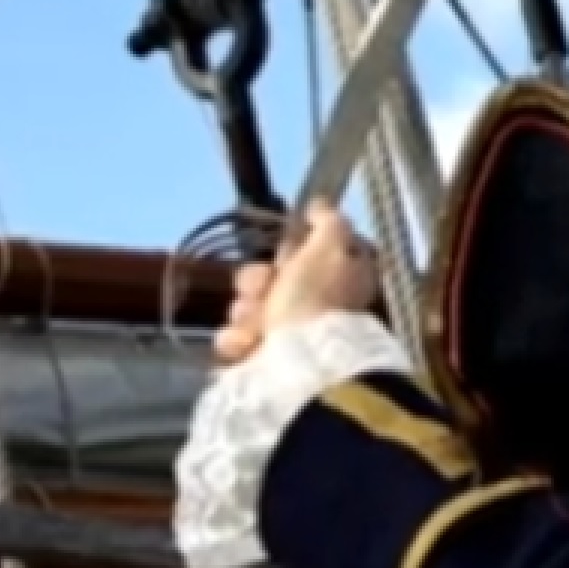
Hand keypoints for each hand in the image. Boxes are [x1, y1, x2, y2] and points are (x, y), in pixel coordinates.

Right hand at [213, 201, 379, 364]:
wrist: (299, 363)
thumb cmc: (317, 299)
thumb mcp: (331, 247)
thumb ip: (328, 220)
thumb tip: (320, 204)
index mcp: (336, 281)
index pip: (298, 253)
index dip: (288, 250)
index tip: (289, 254)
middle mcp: (311, 308)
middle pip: (262, 277)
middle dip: (257, 281)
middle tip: (267, 291)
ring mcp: (284, 337)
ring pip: (243, 308)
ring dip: (246, 313)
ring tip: (259, 326)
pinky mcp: (258, 364)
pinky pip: (232, 340)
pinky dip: (238, 342)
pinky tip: (249, 345)